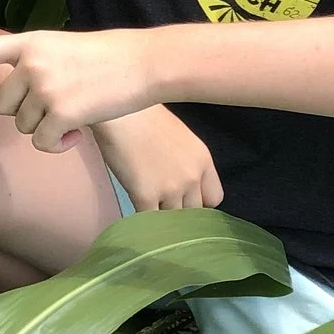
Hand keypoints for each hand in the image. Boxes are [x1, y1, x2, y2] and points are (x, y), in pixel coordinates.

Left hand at [0, 28, 155, 151]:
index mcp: (31, 42)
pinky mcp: (60, 111)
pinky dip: (58, 145)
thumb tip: (19, 100)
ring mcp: (45, 86)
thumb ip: (37, 65)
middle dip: (24, 113)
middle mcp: (32, 63)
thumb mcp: (65, 49)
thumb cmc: (110, 59)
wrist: (145, 62)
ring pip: (23, 125)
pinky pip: (43, 142)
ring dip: (45, 129)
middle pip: (3, 105)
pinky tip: (78, 135)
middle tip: (56, 108)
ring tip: (75, 113)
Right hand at [93, 107, 223, 211]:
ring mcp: (170, 189)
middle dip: (179, 211)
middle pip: (194, 213)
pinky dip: (141, 220)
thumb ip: (186, 162)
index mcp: (203, 161)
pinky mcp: (146, 195)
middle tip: (162, 203)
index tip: (184, 198)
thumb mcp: (180, 137)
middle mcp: (192, 177)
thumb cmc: (144, 116)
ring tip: (146, 206)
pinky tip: (133, 207)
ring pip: (172, 220)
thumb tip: (180, 182)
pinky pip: (148, 220)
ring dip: (160, 217)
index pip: (214, 198)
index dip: (198, 201)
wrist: (119, 113)